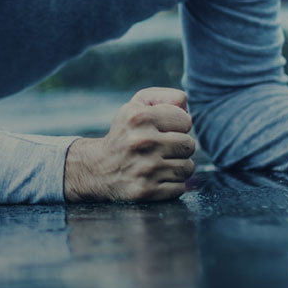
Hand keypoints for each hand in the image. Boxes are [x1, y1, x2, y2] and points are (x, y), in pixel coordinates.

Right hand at [65, 87, 195, 200]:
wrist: (98, 168)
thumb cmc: (125, 134)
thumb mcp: (135, 106)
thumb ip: (163, 97)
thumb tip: (185, 101)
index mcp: (139, 117)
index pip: (186, 120)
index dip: (177, 125)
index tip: (164, 130)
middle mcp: (142, 141)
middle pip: (189, 145)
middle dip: (180, 146)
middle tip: (164, 148)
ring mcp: (145, 168)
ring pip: (188, 168)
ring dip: (179, 166)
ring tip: (162, 163)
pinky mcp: (146, 190)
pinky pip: (179, 187)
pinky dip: (172, 184)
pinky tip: (157, 178)